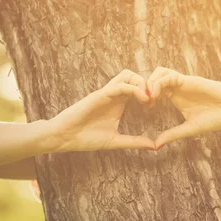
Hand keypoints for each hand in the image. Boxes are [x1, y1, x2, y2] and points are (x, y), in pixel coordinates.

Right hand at [40, 69, 154, 151]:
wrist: (65, 138)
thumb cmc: (86, 138)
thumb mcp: (116, 141)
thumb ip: (134, 142)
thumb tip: (154, 146)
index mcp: (118, 103)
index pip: (136, 87)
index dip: (149, 93)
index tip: (155, 106)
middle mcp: (114, 95)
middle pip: (133, 76)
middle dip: (147, 84)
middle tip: (154, 99)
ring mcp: (107, 93)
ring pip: (127, 75)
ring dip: (141, 83)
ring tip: (148, 98)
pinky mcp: (100, 95)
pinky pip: (120, 85)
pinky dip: (134, 89)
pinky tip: (143, 99)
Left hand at [147, 67, 220, 147]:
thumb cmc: (215, 119)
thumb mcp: (189, 129)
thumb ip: (172, 134)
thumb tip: (155, 145)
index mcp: (176, 97)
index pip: (155, 89)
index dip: (146, 95)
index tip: (146, 108)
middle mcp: (178, 88)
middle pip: (154, 77)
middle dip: (145, 86)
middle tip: (144, 101)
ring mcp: (183, 82)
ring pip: (160, 72)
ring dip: (150, 82)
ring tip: (149, 98)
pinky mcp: (189, 80)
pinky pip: (169, 75)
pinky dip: (158, 83)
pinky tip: (156, 95)